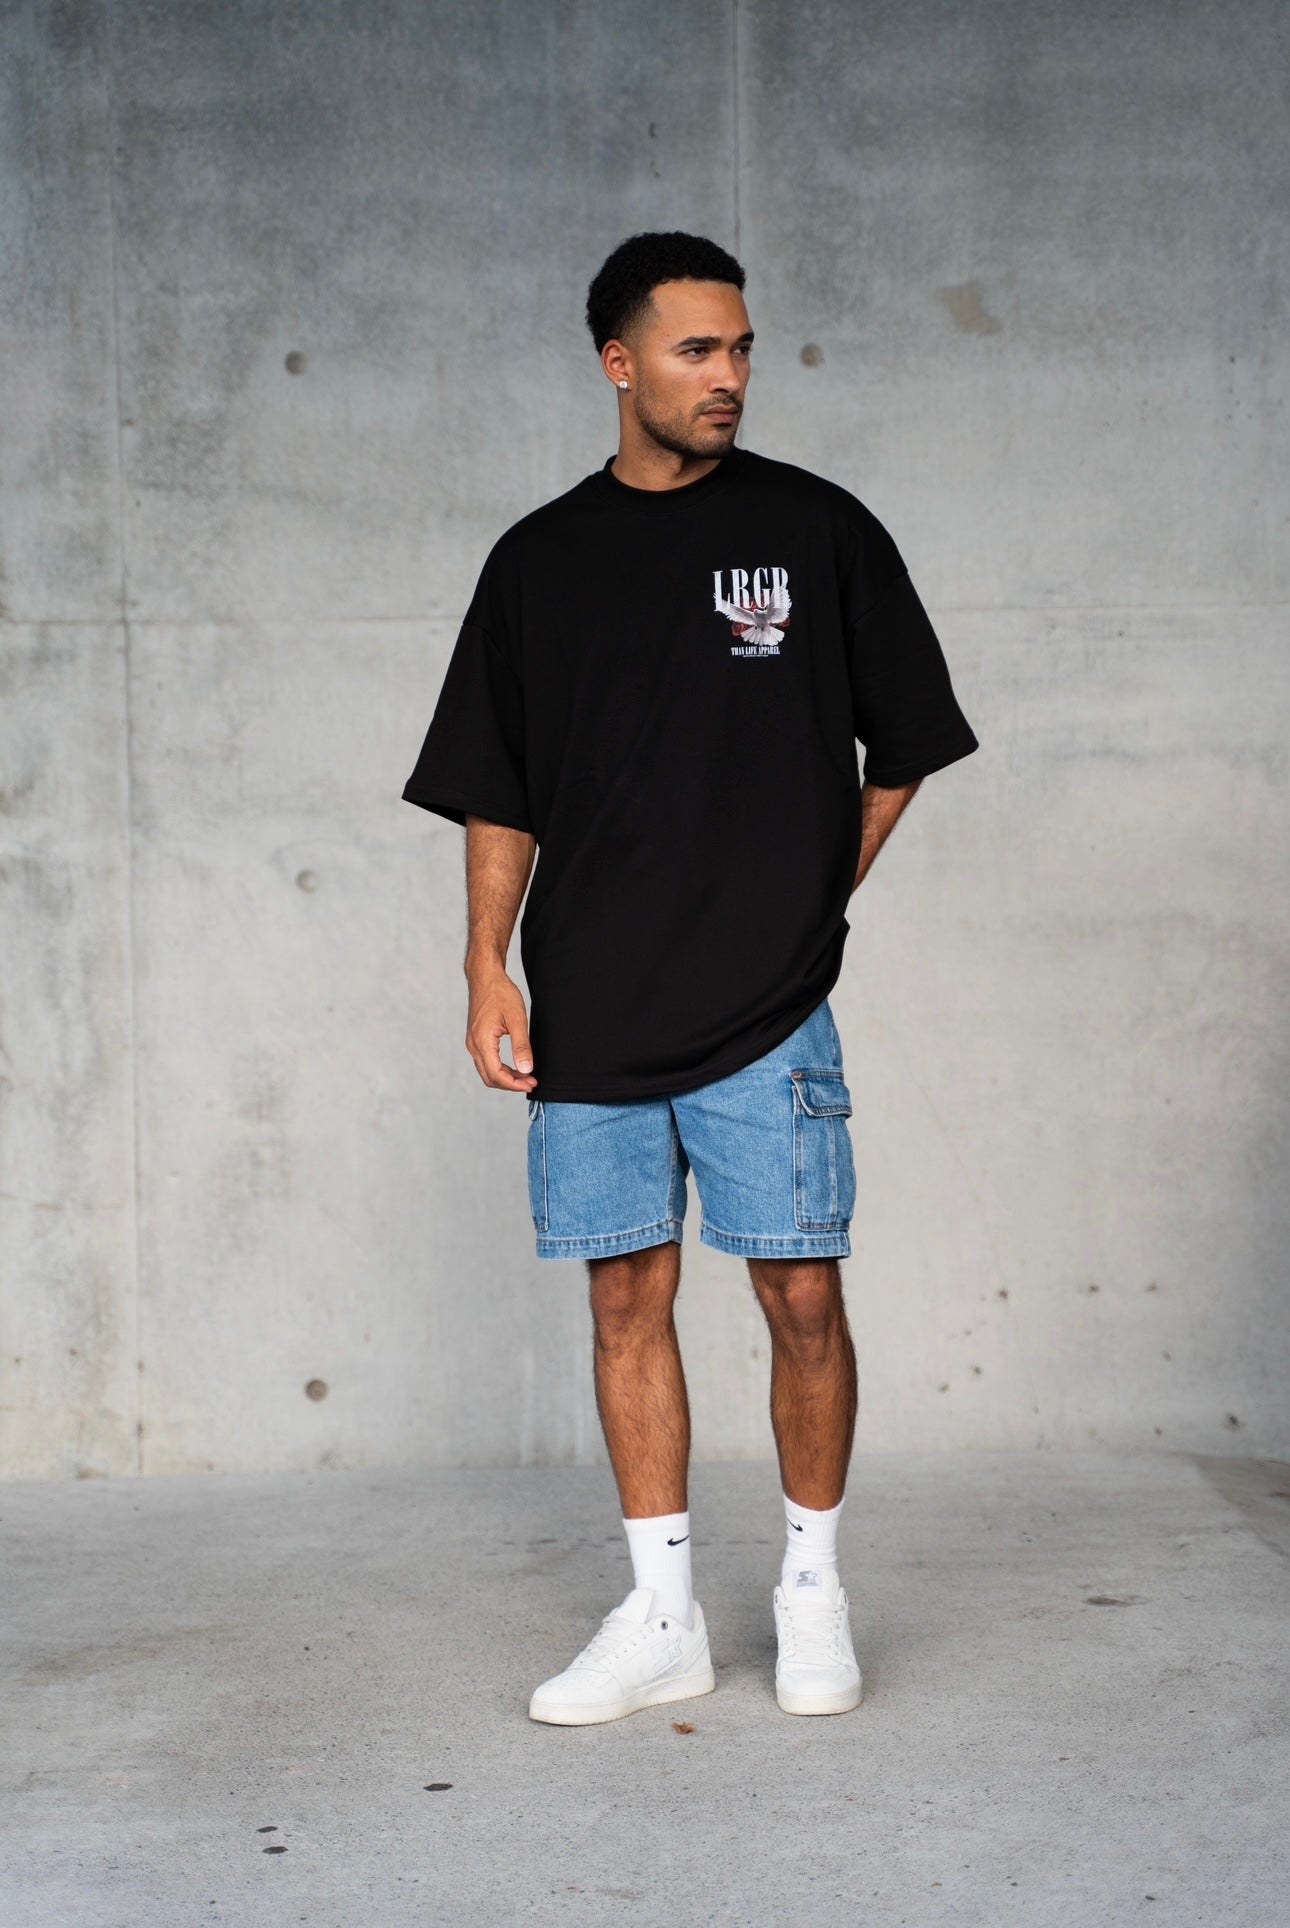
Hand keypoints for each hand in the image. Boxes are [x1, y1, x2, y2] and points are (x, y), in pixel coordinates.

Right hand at [465, 967, 537, 1092]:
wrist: (485, 977)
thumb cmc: (500, 993)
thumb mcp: (517, 1019)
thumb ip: (521, 1046)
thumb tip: (526, 1069)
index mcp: (482, 1041)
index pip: (496, 1074)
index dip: (515, 1084)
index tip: (532, 1082)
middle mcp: (473, 1045)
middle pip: (490, 1078)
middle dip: (511, 1084)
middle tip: (532, 1082)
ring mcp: (473, 1042)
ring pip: (487, 1072)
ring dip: (506, 1078)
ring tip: (526, 1076)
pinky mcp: (476, 1039)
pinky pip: (486, 1062)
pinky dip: (500, 1069)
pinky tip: (515, 1067)